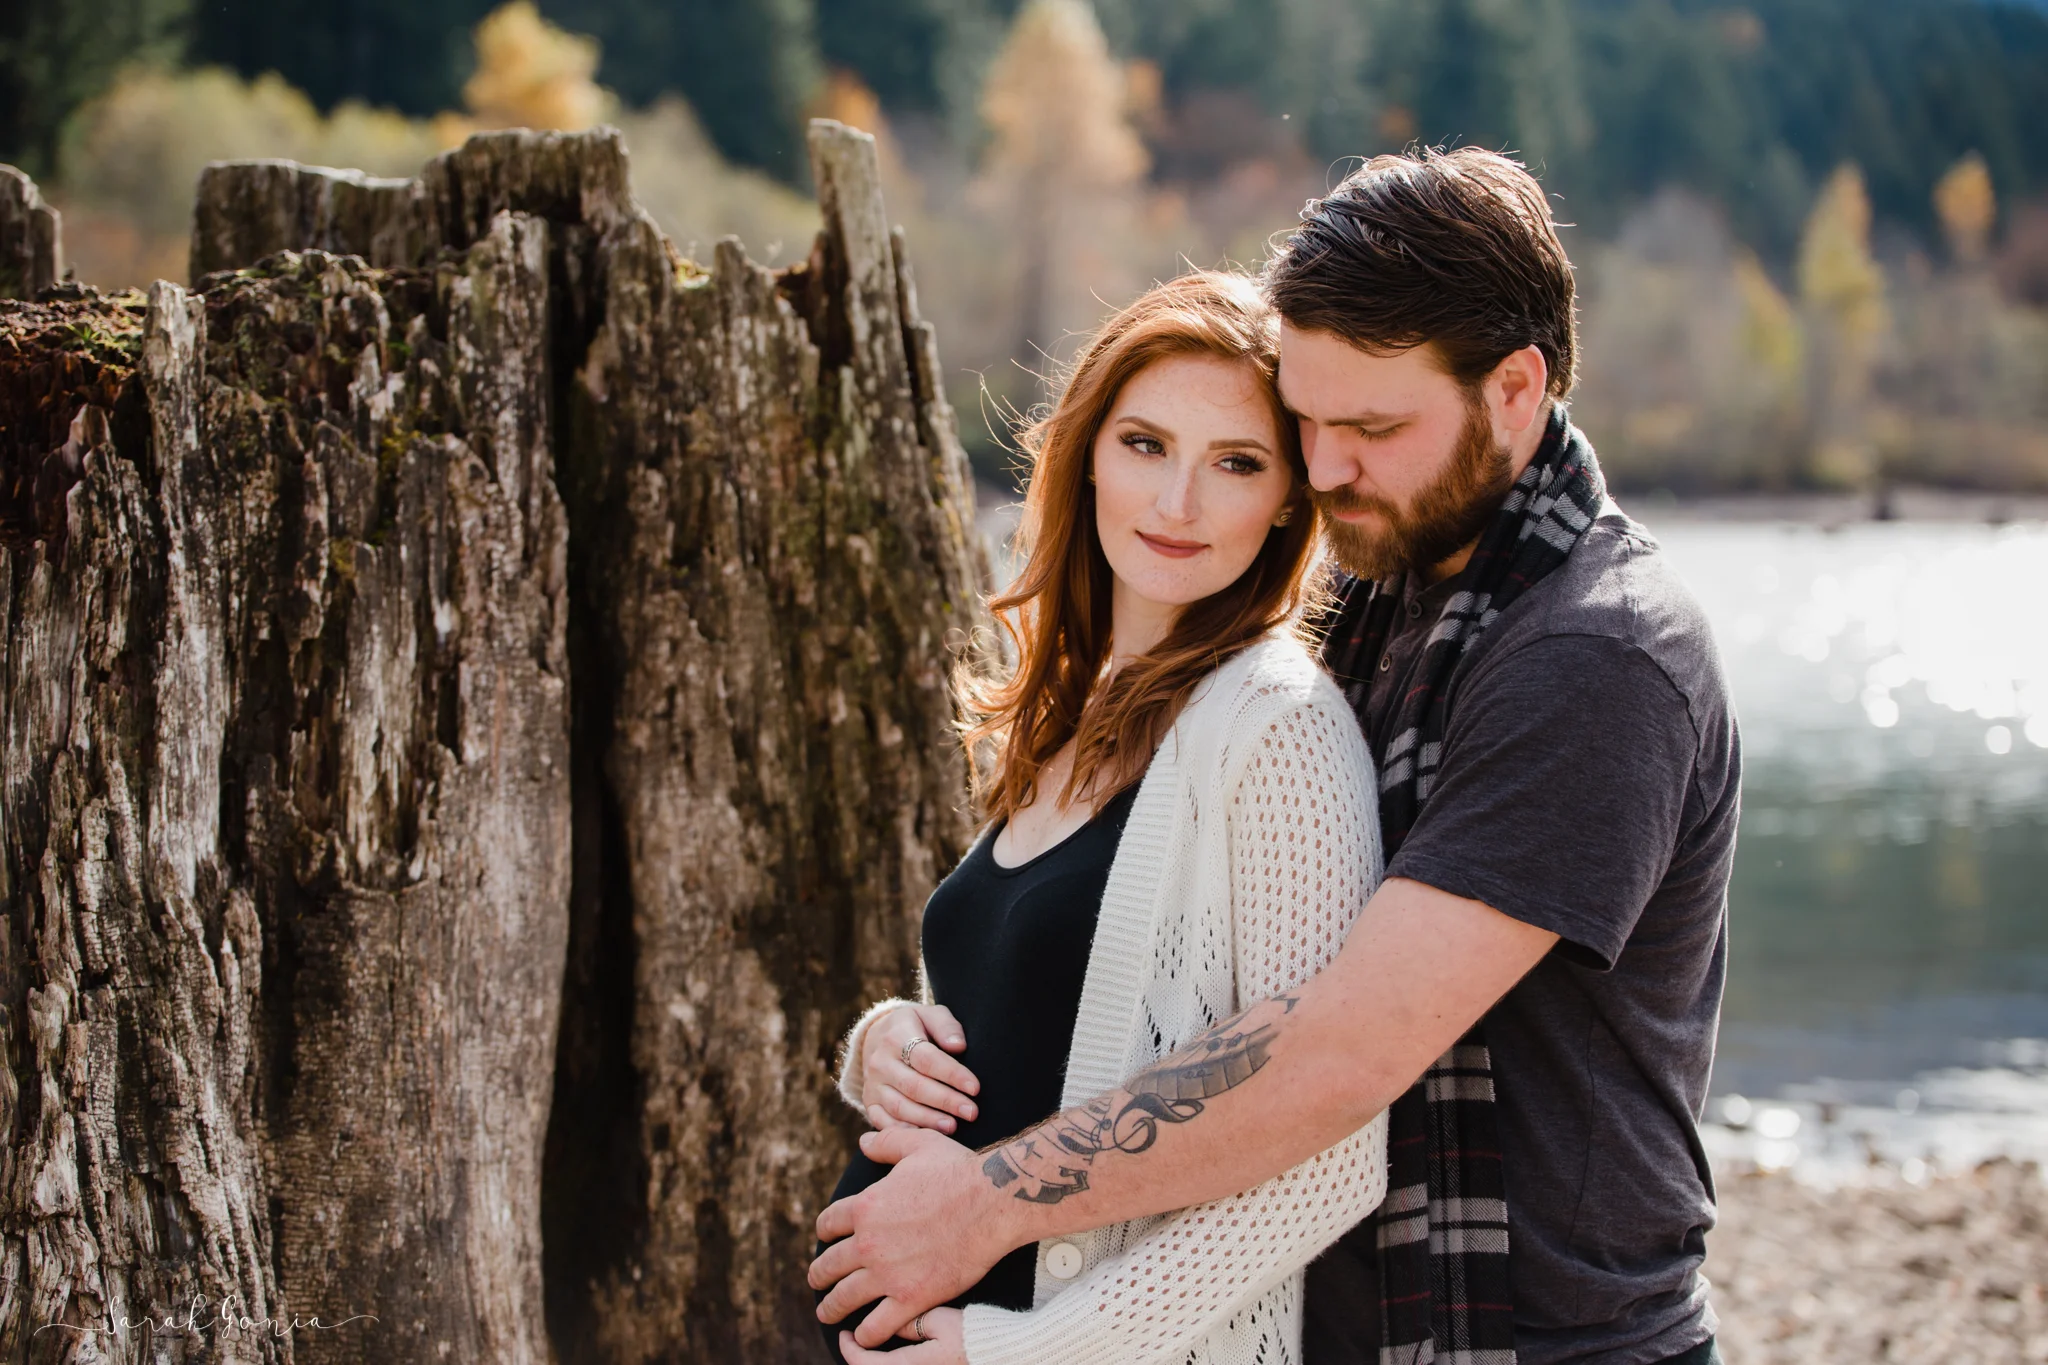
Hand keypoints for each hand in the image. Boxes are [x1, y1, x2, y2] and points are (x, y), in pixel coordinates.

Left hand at [812, 1128, 1015, 1347]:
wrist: (992, 1202)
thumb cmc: (958, 1170)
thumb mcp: (918, 1144)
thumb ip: (886, 1142)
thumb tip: (863, 1140)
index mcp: (865, 1206)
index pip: (828, 1224)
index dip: (824, 1231)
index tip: (826, 1238)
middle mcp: (868, 1243)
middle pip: (828, 1264)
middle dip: (818, 1274)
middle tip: (816, 1280)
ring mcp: (887, 1274)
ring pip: (843, 1298)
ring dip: (830, 1307)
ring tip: (826, 1312)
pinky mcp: (911, 1298)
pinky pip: (876, 1326)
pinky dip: (864, 1334)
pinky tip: (862, 1334)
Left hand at [838, 1307, 963, 1363]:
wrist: (1003, 1352)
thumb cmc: (975, 1334)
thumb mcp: (939, 1320)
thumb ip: (908, 1323)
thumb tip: (888, 1322)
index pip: (864, 1363)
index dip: (849, 1348)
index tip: (844, 1334)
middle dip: (857, 1359)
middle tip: (852, 1340)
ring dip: (873, 1364)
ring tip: (869, 1347)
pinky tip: (891, 1356)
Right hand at [862, 1004, 979, 1133]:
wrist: (877, 1037)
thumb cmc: (915, 1027)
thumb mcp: (930, 1015)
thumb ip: (946, 1026)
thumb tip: (958, 1045)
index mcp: (896, 1036)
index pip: (926, 1059)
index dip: (952, 1074)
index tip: (975, 1087)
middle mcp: (880, 1062)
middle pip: (915, 1086)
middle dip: (946, 1101)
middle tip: (971, 1112)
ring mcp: (872, 1085)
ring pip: (900, 1107)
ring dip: (928, 1120)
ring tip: (954, 1126)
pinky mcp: (870, 1103)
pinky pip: (884, 1122)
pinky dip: (904, 1132)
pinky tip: (926, 1137)